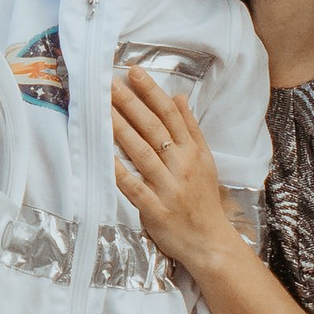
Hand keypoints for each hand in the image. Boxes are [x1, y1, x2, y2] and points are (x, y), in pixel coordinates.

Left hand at [111, 65, 241, 274]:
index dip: (151, 92)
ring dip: (120, 129)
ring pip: (141, 152)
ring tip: (102, 109)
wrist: (210, 241)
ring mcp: (168, 187)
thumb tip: (179, 96)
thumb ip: (191, 128)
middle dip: (130, 103)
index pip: (170, 115)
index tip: (133, 71)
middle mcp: (181, 165)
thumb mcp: (205, 161)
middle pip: (153, 129)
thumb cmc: (204, 199)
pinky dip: (119, 170)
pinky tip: (103, 155)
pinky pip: (133, 186)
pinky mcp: (155, 209)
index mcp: (193, 151)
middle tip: (109, 82)